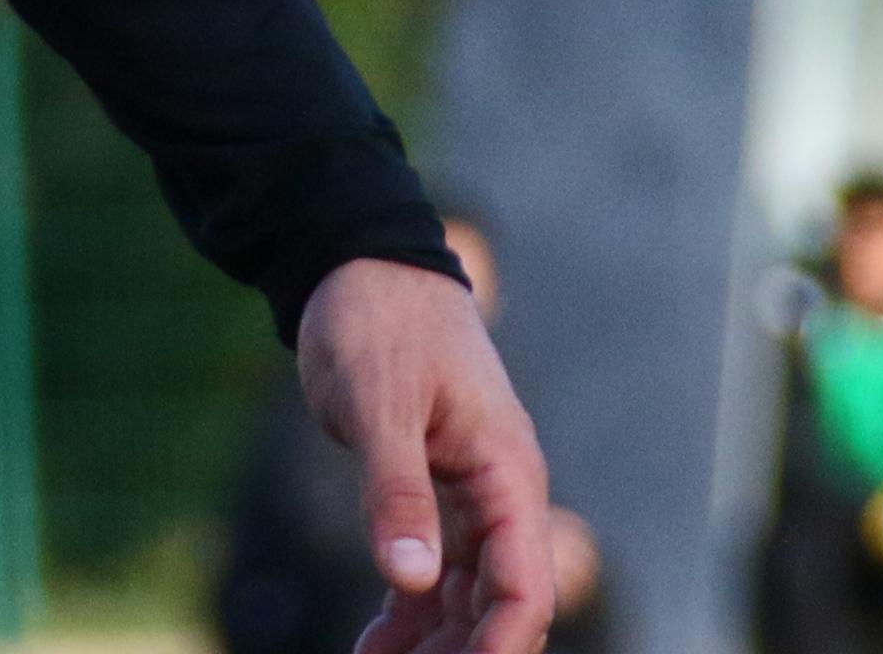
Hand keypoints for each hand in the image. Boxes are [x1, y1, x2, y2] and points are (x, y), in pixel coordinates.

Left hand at [296, 255, 556, 653]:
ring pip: (467, 598)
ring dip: (434, 645)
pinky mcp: (431, 494)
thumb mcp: (379, 402)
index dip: (501, 645)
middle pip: (500, 604)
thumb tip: (412, 578)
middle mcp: (499, 493)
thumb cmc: (376, 320)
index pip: (524, 584)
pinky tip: (373, 646)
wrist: (358, 266)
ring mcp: (469, 497)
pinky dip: (409, 614)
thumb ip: (396, 489)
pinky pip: (433, 575)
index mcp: (507, 471)